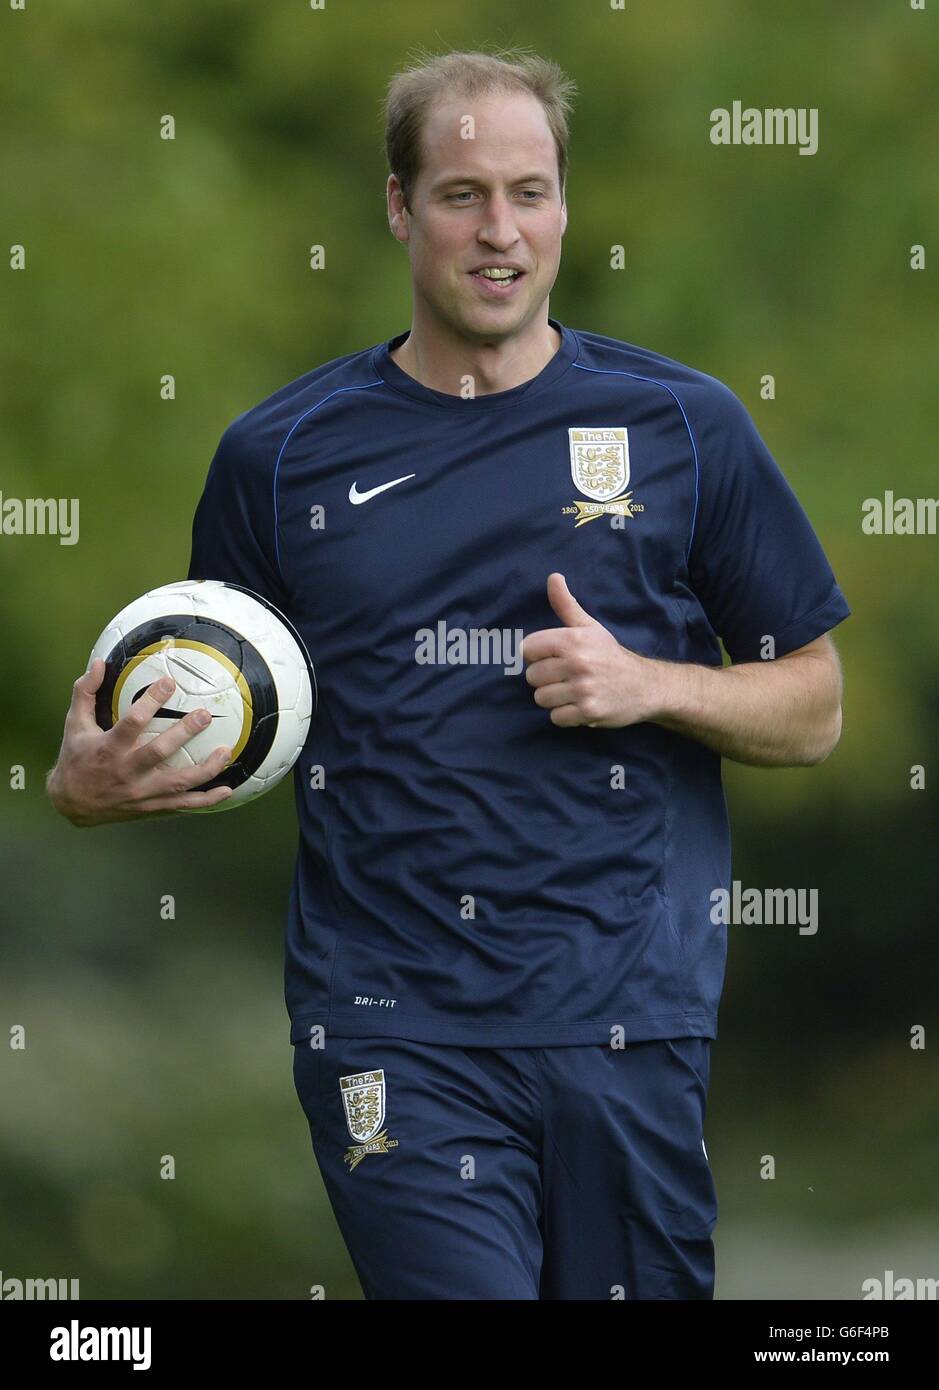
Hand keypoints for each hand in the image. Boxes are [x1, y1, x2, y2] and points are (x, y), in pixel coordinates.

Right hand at [47, 658, 234, 825]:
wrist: (72, 804)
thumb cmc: (76, 759)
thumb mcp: (74, 724)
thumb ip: (86, 693)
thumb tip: (100, 663)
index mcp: (109, 748)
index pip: (132, 722)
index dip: (151, 701)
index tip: (169, 682)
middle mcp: (126, 771)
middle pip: (159, 752)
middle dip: (184, 732)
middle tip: (205, 715)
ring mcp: (141, 792)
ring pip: (177, 782)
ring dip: (205, 769)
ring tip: (226, 752)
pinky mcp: (151, 806)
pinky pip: (182, 805)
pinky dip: (205, 800)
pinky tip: (226, 790)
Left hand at [522, 573, 664, 728]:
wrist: (645, 686)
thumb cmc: (610, 655)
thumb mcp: (590, 627)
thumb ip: (566, 605)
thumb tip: (553, 577)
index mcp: (573, 640)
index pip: (527, 649)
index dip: (537, 655)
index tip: (554, 658)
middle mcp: (577, 663)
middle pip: (532, 676)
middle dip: (546, 679)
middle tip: (566, 677)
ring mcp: (583, 689)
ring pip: (541, 698)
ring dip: (554, 699)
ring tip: (573, 692)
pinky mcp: (588, 712)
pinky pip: (556, 718)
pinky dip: (565, 716)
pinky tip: (579, 706)